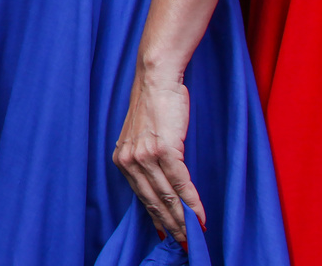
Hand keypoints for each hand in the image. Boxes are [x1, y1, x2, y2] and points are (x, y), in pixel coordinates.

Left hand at [113, 71, 205, 245]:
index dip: (156, 218)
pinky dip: (192, 203)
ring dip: (184, 220)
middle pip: (153, 202)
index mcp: (121, 159)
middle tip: (186, 245)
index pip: (141, 197)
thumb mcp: (142, 136)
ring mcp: (145, 156)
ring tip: (195, 236)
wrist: (157, 77)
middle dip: (171, 226)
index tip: (167, 235)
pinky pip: (180, 184)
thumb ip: (147, 161)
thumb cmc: (155, 104)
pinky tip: (200, 217)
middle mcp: (129, 160)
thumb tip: (162, 188)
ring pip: (168, 197)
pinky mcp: (164, 149)